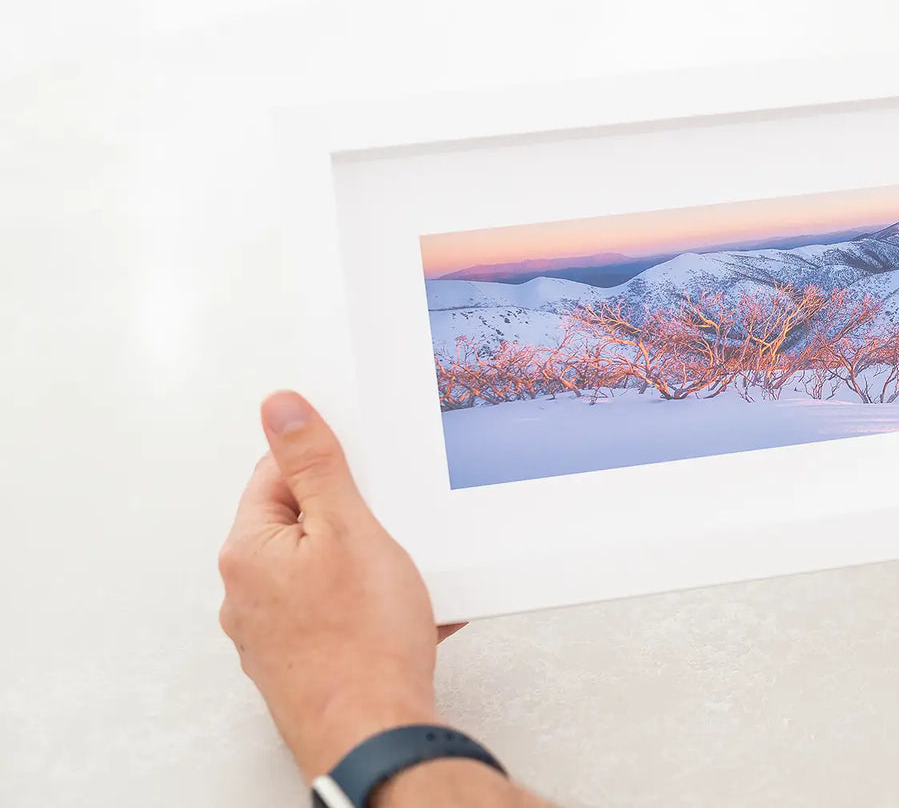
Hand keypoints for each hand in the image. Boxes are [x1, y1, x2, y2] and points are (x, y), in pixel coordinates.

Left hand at [219, 391, 460, 780]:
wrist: (375, 732)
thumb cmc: (363, 641)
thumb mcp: (349, 528)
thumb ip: (314, 464)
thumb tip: (280, 407)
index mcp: (248, 551)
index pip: (276, 475)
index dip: (328, 467)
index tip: (366, 471)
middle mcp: (246, 594)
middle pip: (303, 525)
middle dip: (355, 521)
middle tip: (395, 528)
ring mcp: (272, 635)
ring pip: (325, 574)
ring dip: (370, 568)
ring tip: (408, 581)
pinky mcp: (302, 664)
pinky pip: (339, 616)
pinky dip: (373, 610)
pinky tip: (410, 616)